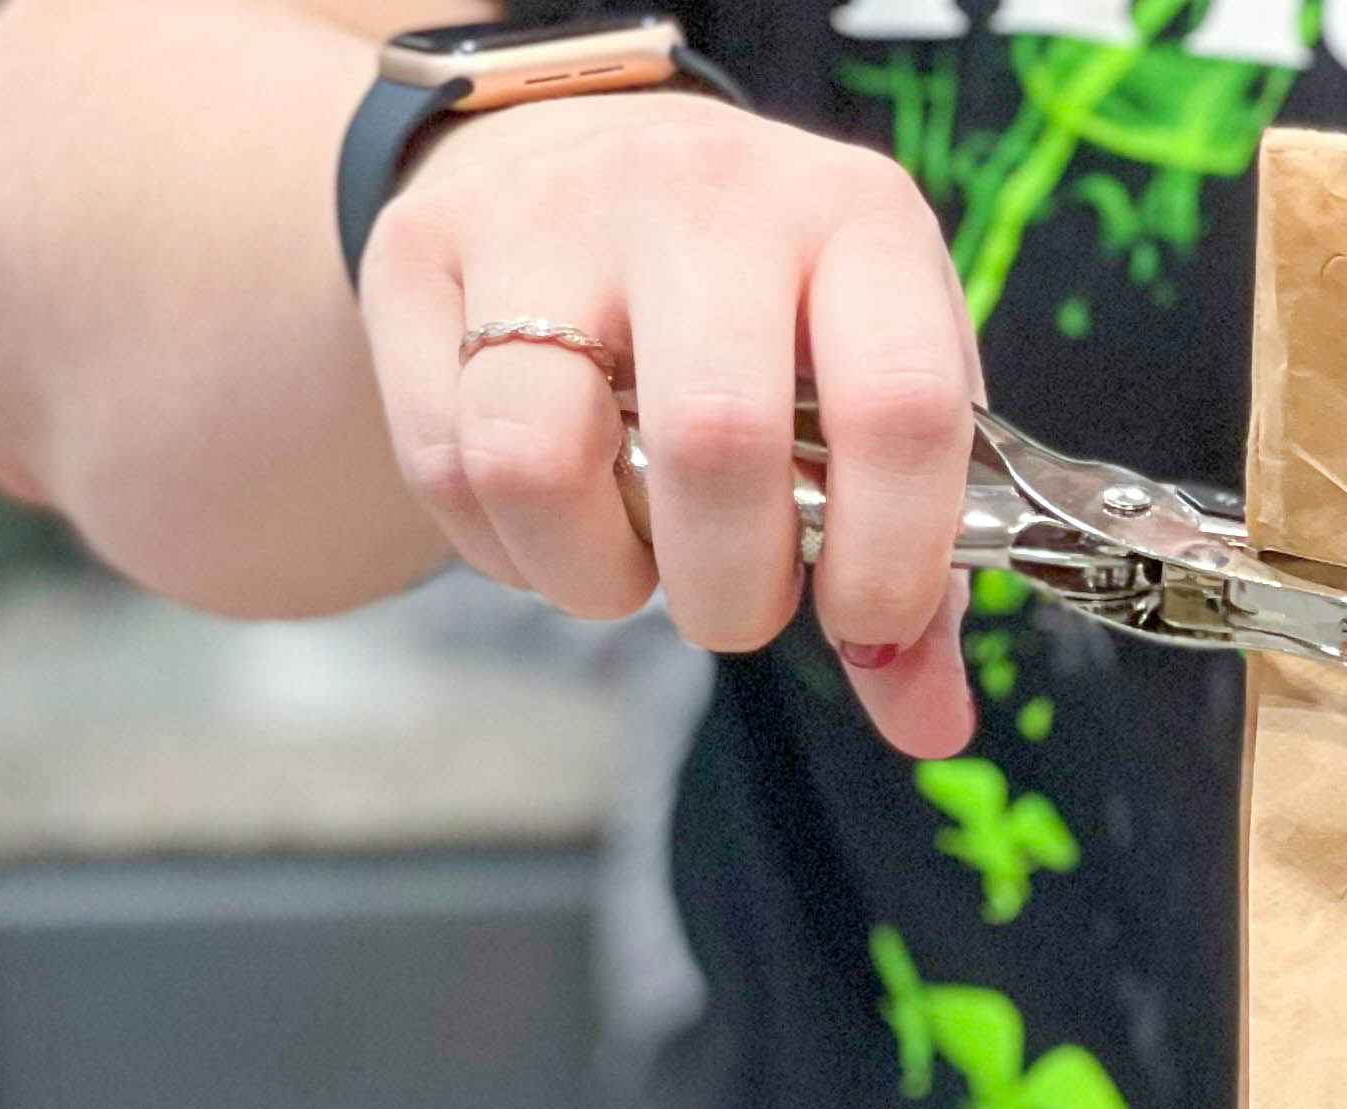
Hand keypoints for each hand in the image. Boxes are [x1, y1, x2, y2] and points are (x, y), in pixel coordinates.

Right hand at [357, 95, 978, 758]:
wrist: (588, 146)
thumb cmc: (774, 312)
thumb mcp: (876, 397)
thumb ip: (919, 571)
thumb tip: (927, 724)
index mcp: (857, 226)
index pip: (898, 406)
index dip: (891, 556)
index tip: (866, 623)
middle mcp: (704, 198)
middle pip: (712, 439)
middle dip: (731, 590)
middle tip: (739, 607)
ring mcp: (547, 213)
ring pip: (538, 454)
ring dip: (595, 577)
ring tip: (634, 570)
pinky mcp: (419, 252)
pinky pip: (444, 462)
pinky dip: (507, 550)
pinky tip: (556, 528)